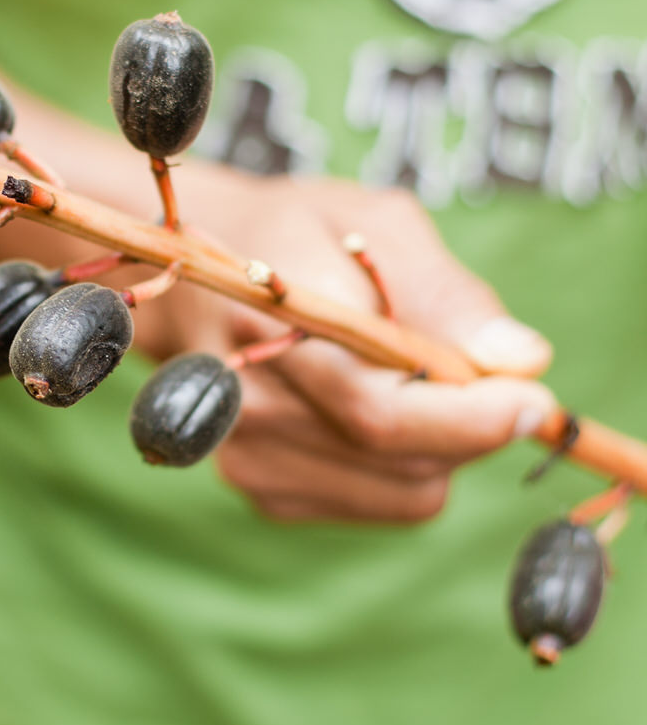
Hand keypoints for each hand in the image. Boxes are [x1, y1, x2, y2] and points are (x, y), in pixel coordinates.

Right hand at [131, 170, 556, 524]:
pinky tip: (371, 409)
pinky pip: (379, 501)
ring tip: (412, 379)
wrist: (191, 273)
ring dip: (441, 446)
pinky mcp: (259, 488)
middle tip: (491, 376)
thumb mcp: (376, 223)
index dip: (468, 418)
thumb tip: (522, 360)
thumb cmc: (298, 236)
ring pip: (404, 490)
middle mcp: (245, 400)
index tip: (534, 399)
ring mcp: (245, 454)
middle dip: (471, 425)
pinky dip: (403, 466)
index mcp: (269, 320)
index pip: (378, 408)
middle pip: (401, 457)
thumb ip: (447, 292)